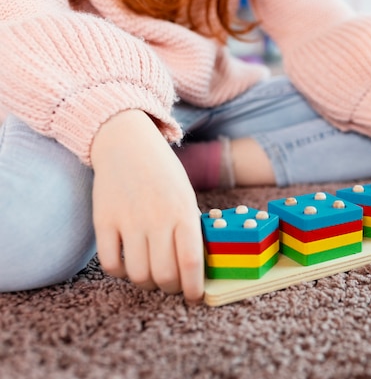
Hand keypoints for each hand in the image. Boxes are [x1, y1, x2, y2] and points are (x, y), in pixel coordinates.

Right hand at [91, 110, 203, 301]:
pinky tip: (128, 265)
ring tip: (151, 277)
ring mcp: (128, 220)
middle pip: (164, 276)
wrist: (127, 145)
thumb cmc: (164, 175)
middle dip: (170, 289)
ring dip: (146, 284)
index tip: (194, 297)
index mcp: (183, 213)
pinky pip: (110, 264)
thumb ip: (190, 229)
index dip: (193, 288)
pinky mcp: (104, 221)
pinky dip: (120, 273)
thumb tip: (195, 268)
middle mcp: (156, 219)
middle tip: (172, 286)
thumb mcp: (187, 197)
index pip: (191, 262)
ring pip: (138, 274)